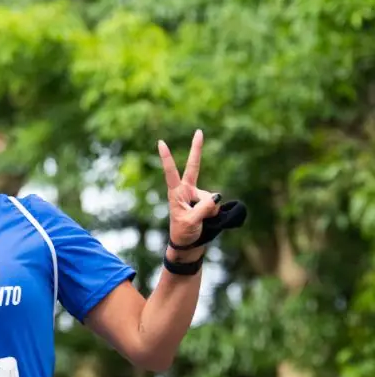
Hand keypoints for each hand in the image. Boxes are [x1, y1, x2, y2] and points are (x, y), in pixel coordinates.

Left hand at [158, 131, 221, 254]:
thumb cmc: (183, 234)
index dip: (167, 158)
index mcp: (176, 193)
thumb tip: (217, 196)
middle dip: (197, 149)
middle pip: (194, 167)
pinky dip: (214, 213)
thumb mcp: (191, 222)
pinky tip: (207, 220)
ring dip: (209, 211)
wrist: (188, 245)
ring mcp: (198, 196)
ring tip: (199, 222)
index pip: (171, 172)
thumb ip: (204, 208)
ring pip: (211, 197)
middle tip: (199, 131)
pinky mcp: (207, 202)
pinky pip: (216, 204)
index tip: (160, 142)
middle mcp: (187, 191)